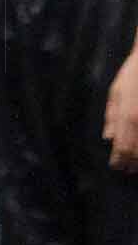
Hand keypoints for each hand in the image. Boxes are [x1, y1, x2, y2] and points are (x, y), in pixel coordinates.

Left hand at [106, 46, 137, 172]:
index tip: (117, 165)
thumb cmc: (133, 75)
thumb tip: (108, 137)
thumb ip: (112, 116)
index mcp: (127, 116)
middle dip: (132, 164)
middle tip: (129, 169)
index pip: (122, 148)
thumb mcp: (116, 91)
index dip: (119, 160)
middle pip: (136, 153)